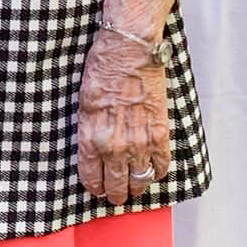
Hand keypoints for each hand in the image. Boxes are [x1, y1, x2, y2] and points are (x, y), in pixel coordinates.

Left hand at [76, 29, 170, 206]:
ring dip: (136, 187)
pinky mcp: (160, 134)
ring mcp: (139, 143)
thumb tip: (93, 149)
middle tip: (116, 195)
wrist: (130, 51)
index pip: (91, 178)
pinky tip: (152, 168)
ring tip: (134, 186)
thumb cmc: (103, 68)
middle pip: (116, 186)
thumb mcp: (84, 101)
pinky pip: (162, 166)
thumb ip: (89, 129)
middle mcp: (115, 146)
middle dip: (115, 194)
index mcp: (92, 137)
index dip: (94, 187)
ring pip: (139, 181)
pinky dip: (158, 171)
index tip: (97, 189)